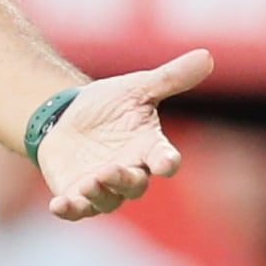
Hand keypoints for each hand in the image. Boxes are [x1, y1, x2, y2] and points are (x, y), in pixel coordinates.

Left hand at [38, 49, 211, 220]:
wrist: (65, 116)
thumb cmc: (107, 105)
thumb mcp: (137, 87)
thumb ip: (170, 78)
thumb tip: (206, 55)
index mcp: (148, 148)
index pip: (164, 159)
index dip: (166, 162)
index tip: (167, 163)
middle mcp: (129, 171)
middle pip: (134, 184)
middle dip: (124, 180)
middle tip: (111, 171)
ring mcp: (102, 186)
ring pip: (107, 200)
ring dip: (98, 194)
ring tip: (88, 183)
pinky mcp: (74, 192)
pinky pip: (75, 209)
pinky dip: (69, 210)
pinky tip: (58, 206)